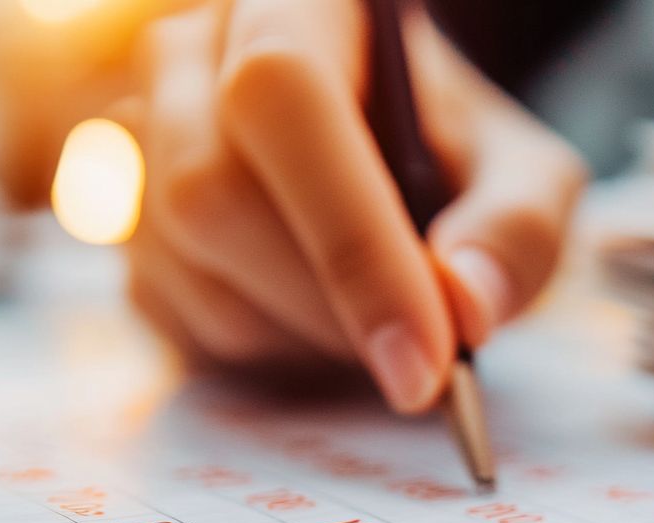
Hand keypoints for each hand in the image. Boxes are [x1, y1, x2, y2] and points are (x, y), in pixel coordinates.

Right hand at [127, 0, 587, 410]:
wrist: (390, 166)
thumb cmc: (454, 158)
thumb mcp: (521, 175)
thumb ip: (516, 226)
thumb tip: (466, 307)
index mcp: (296, 1)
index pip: (282, 95)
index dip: (352, 238)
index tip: (424, 356)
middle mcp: (191, 54)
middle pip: (213, 194)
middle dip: (332, 303)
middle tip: (419, 349)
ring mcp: (140, 143)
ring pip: (193, 270)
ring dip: (306, 332)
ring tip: (377, 315)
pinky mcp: (132, 234)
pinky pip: (182, 320)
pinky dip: (273, 348)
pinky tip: (322, 314)